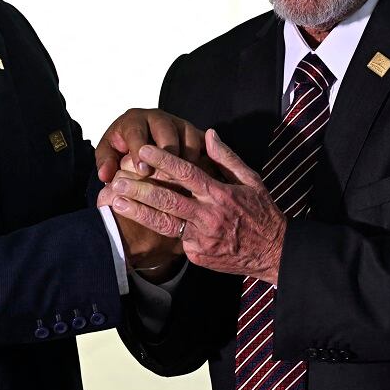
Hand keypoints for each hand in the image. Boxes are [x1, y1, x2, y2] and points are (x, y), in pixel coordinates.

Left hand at [95, 108, 204, 182]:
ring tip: (183, 178)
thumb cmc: (122, 147)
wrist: (140, 139)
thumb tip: (105, 175)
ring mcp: (177, 122)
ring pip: (188, 135)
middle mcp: (157, 116)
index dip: (139, 151)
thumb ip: (105, 163)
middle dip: (167, 153)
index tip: (143, 171)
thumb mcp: (109, 153)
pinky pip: (202, 141)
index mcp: (133, 119)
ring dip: (186, 157)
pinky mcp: (193, 131)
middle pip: (166, 130)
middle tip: (167, 175)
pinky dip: (201, 157)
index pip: (136, 132)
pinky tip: (198, 176)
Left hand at [107, 129, 285, 283]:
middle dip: (141, 188)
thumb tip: (208, 134)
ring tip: (116, 201)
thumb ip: (226, 157)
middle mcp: (209, 216)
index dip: (164, 160)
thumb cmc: (262, 212)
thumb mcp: (251, 180)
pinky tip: (138, 220)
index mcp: (221, 194)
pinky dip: (159, 229)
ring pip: (163, 223)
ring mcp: (201, 238)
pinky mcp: (197, 255)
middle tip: (118, 179)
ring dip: (137, 211)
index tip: (143, 150)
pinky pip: (176, 239)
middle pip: (168, 200)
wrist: (273, 252)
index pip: (187, 173)